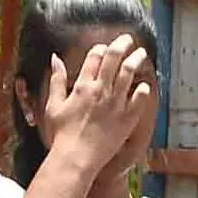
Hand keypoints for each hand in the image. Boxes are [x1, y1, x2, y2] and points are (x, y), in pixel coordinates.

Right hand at [44, 34, 152, 173]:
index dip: (100, 49)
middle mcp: (101, 90)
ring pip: (129, 73)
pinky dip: (142, 89)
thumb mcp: (53, 105)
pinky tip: (144, 85)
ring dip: (136, 59)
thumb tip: (54, 59)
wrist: (76, 157)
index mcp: (82, 86)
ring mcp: (116, 103)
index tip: (104, 48)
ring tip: (140, 53)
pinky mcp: (127, 118)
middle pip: (114, 58)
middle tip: (127, 40)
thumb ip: (56, 80)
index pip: (94, 57)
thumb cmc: (61, 134)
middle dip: (122, 45)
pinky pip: (140, 98)